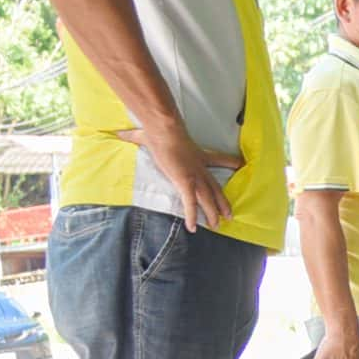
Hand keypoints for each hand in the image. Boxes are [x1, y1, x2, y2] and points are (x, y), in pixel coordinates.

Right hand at [116, 124, 238, 231]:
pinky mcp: (186, 183)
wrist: (164, 130)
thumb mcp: (149, 134)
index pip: (217, 159)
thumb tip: (118, 133)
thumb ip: (135, 136)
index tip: (240, 164)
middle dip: (222, 202)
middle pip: (215, 188)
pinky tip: (193, 228)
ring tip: (216, 226)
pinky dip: (191, 216)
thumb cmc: (158, 131)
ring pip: (207, 200)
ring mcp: (194, 177)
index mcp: (198, 155)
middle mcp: (200, 168)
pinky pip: (191, 204)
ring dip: (212, 214)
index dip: (230, 161)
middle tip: (229, 215)